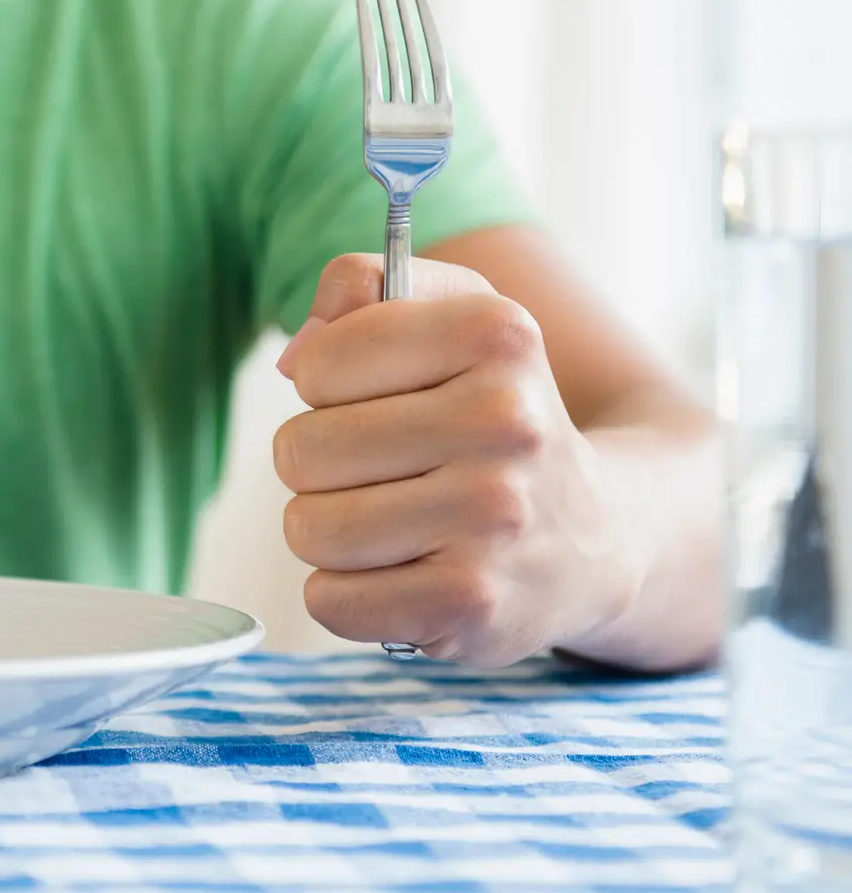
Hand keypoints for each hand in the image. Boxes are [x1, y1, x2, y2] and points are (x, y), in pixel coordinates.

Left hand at [271, 253, 638, 666]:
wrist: (598, 538)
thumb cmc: (492, 414)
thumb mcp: (451, 315)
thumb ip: (360, 288)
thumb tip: (295, 360)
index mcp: (495, 336)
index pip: (317, 366)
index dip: (326, 386)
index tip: (380, 398)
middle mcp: (506, 423)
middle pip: (300, 451)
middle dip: (319, 466)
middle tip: (384, 472)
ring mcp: (493, 520)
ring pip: (308, 529)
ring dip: (329, 533)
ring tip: (393, 523)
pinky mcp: (473, 604)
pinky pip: (329, 601)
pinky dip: (346, 595)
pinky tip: (404, 576)